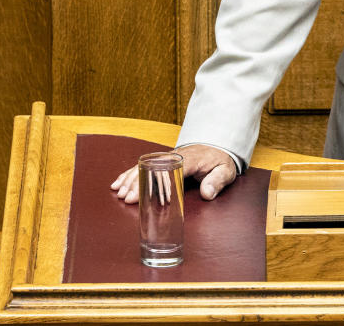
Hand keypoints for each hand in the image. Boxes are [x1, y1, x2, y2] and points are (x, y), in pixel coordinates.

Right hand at [109, 144, 237, 204]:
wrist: (217, 146)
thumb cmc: (220, 161)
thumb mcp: (225, 171)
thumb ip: (217, 182)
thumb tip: (207, 194)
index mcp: (190, 159)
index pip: (169, 171)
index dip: (156, 183)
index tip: (145, 194)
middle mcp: (174, 156)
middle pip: (152, 169)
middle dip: (138, 182)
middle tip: (127, 197)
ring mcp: (166, 157)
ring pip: (144, 166)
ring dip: (130, 179)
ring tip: (119, 192)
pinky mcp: (162, 160)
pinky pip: (144, 165)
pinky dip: (130, 173)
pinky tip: (118, 183)